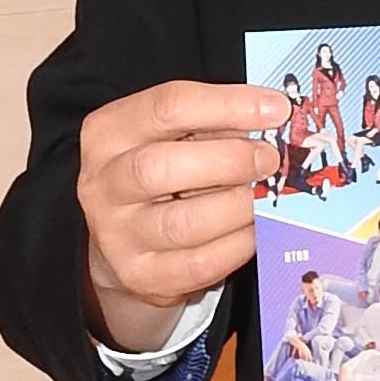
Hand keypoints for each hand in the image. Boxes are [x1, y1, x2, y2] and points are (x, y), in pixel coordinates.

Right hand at [79, 78, 288, 335]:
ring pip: (184, 223)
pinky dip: (239, 243)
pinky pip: (201, 263)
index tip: (276, 109)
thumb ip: (212, 122)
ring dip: (238, 206)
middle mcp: (103, 184)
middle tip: (269, 158)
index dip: (229, 105)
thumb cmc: (159, 169)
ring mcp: (117, 235)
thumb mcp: (170, 133)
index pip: (168, 106)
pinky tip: (256, 227)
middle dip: (229, 160)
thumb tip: (272, 118)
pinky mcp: (141, 275)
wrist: (123, 237)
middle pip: (159, 168)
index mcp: (108, 132)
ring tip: (265, 195)